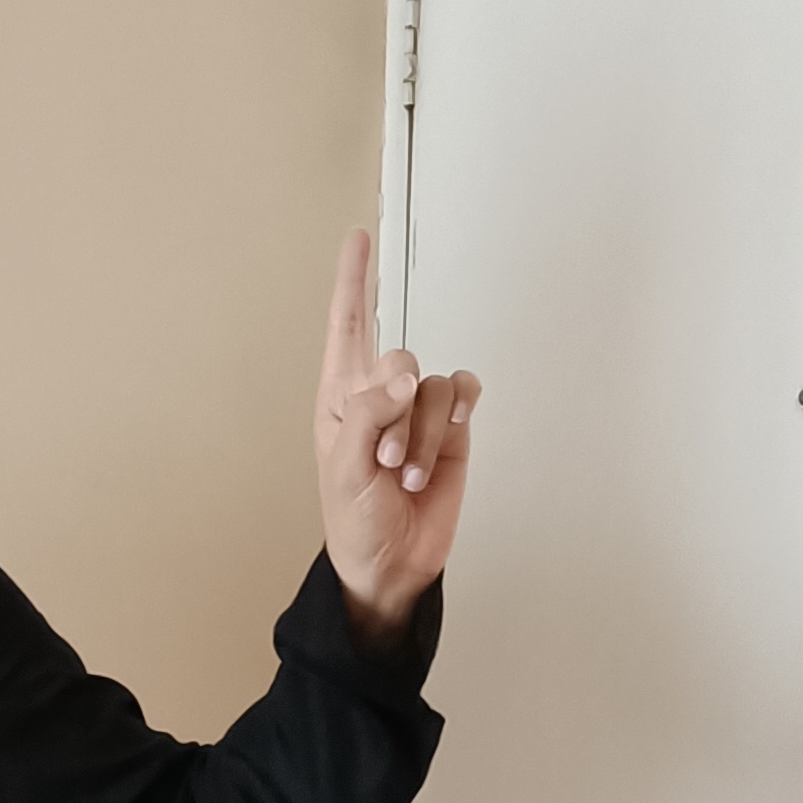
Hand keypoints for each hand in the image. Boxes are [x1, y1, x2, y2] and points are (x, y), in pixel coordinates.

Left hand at [316, 230, 475, 636]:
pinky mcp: (451, 429)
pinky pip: (462, 394)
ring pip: (434, 386)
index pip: (347, 327)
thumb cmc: (353, 521)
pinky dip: (457, 414)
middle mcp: (379, 397)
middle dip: (396, 411)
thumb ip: (368, 414)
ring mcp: (418, 412)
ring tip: (406, 475)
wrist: (392, 564)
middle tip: (386, 460)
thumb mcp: (345, 468)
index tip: (358, 238)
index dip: (354, 282)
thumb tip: (405, 376)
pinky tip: (452, 433)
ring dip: (423, 434)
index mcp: (339, 400)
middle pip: (399, 358)